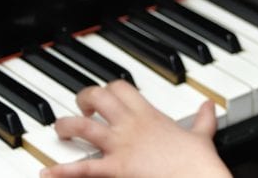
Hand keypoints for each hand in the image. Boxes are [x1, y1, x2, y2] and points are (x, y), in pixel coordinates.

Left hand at [42, 80, 229, 177]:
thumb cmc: (198, 162)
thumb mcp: (202, 136)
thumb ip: (203, 119)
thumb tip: (209, 106)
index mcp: (149, 116)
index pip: (122, 88)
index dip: (109, 88)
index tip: (106, 95)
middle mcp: (131, 126)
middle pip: (99, 97)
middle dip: (85, 99)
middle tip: (82, 108)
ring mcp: (120, 146)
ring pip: (83, 126)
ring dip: (66, 126)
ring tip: (60, 131)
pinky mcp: (116, 168)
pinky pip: (84, 167)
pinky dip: (63, 170)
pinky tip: (47, 171)